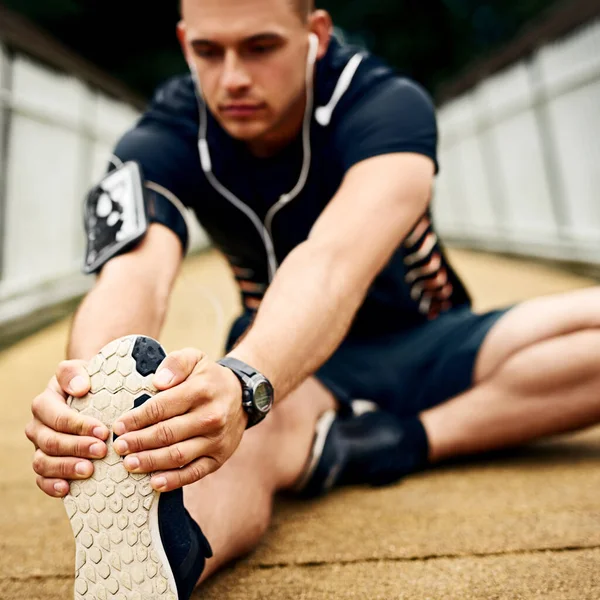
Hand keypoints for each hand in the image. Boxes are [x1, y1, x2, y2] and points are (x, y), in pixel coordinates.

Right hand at [25, 361, 108, 497]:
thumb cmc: (88, 382)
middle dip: (77, 448)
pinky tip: (67, 489)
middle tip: (102, 451)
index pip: (57, 416)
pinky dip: (51, 486)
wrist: (90, 394)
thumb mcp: (82, 370)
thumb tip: (79, 387)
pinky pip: (41, 479)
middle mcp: (39, 427)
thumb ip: (75, 373)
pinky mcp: (46, 464)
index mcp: (45, 403)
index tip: (103, 431)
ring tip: (89, 470)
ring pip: (43, 462)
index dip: (79, 426)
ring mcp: (40, 448)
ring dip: (66, 468)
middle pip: (50, 441)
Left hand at [111, 348, 247, 491]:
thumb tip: (158, 382)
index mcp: (201, 391)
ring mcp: (216, 440)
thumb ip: (176, 364)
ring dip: (150, 462)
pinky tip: (154, 483)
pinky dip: (174, 480)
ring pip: (178, 455)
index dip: (137, 418)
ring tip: (129, 464)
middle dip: (138, 442)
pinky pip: (194, 472)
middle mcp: (211, 417)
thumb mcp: (196, 358)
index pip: (162, 407)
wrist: (242, 396)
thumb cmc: (209, 378)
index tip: (119, 426)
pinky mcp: (219, 458)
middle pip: (167, 433)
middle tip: (118, 447)